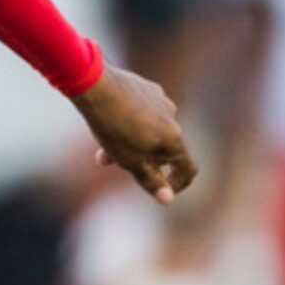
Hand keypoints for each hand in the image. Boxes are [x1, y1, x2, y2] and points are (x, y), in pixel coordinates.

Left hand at [74, 66, 197, 204]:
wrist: (96, 85)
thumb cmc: (113, 126)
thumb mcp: (130, 160)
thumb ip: (150, 180)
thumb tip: (167, 198)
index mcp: (173, 137)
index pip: (188, 167)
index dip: (178, 183)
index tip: (160, 189)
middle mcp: (172, 117)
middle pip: (163, 150)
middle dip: (141, 162)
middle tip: (115, 166)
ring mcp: (160, 100)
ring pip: (149, 131)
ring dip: (130, 145)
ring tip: (102, 152)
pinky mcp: (145, 88)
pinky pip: (142, 113)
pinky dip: (129, 125)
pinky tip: (108, 123)